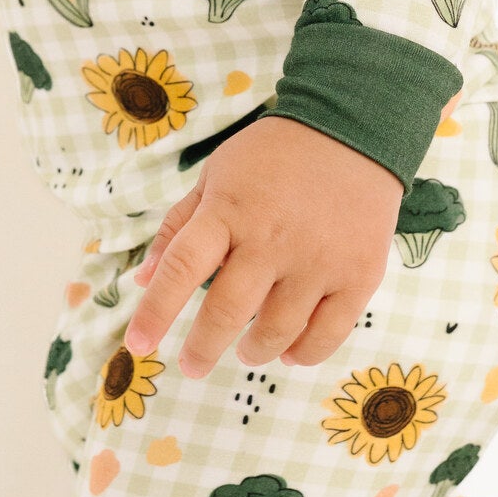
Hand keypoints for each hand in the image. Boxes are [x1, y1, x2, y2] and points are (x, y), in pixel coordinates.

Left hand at [120, 115, 400, 378]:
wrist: (353, 131)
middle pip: (228, 310)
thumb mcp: (216, 175)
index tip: (139, 345)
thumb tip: (142, 279)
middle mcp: (272, 238)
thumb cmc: (273, 156)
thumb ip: (179, 227)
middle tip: (193, 365)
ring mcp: (319, 259)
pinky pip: (328, 332)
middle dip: (203, 347)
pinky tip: (291, 353)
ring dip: (255, 351)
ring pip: (278, 330)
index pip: (182, 267)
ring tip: (247, 351)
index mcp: (228, 210)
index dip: (156, 311)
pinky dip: (305, 352)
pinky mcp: (358, 273)